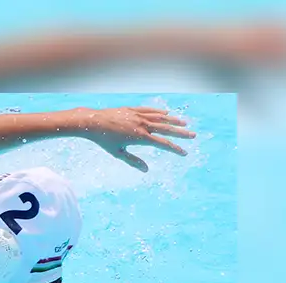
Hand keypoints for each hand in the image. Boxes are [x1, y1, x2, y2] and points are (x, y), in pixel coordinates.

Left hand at [72, 107, 194, 171]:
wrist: (92, 122)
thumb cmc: (104, 140)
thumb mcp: (118, 153)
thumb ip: (133, 161)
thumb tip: (146, 170)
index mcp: (140, 137)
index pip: (163, 144)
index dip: (175, 149)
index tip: (184, 153)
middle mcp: (142, 125)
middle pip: (166, 129)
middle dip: (181, 133)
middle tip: (193, 136)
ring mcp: (138, 116)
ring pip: (160, 118)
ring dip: (173, 121)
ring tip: (184, 124)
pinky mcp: (132, 110)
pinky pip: (149, 110)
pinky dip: (159, 112)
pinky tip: (166, 114)